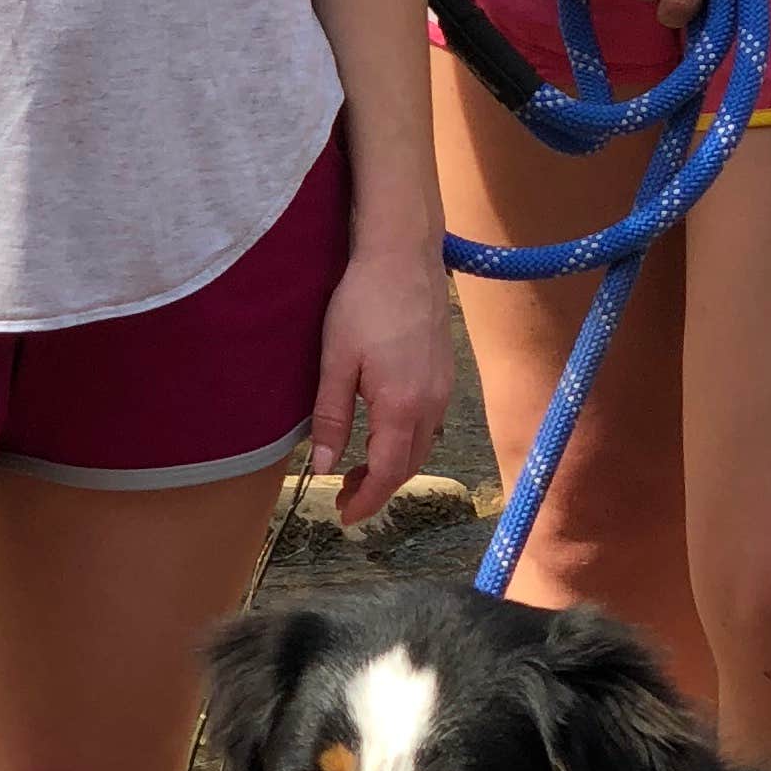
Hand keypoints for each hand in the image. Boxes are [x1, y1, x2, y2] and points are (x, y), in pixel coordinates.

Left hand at [310, 231, 459, 527]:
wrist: (404, 254)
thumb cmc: (364, 302)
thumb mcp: (335, 360)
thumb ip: (331, 418)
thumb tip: (325, 467)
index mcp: (402, 406)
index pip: (389, 472)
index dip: (368, 499)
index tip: (346, 516)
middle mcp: (432, 403)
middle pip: (410, 464)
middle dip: (379, 487)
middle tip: (345, 496)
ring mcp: (444, 387)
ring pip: (422, 445)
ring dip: (394, 464)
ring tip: (360, 469)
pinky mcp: (445, 372)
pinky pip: (430, 423)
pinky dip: (407, 441)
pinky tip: (383, 432)